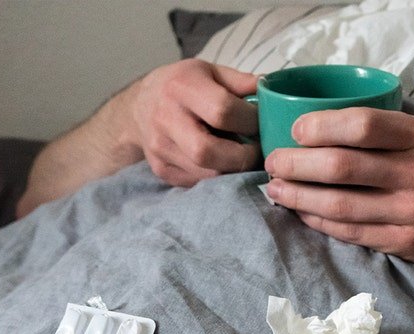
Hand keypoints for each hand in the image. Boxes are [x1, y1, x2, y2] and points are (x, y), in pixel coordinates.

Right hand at [128, 59, 260, 185]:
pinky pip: (199, 182)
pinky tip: (225, 162)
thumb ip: (242, 83)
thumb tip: (274, 95)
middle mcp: (166, 119)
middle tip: (257, 151)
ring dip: (233, 170)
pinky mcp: (162, 170)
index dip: (249, 121)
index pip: (222, 111)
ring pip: (206, 173)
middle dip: (242, 156)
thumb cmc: (183, 85)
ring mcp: (161, 148)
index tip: (260, 123)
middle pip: (207, 151)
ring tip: (244, 157)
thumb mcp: (210, 71)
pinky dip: (219, 176)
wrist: (139, 105)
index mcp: (181, 88)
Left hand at [263, 108, 413, 268]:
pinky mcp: (405, 243)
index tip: (296, 129)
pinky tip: (302, 212)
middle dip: (296, 164)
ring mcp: (409, 212)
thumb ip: (390, 130)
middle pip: (340, 167)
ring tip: (276, 188)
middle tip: (273, 161)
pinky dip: (319, 222)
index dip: (320, 125)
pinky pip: (351, 233)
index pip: (361, 125)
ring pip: (339, 205)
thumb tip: (329, 121)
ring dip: (298, 196)